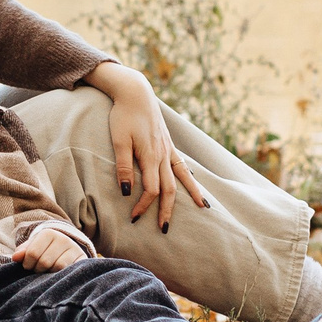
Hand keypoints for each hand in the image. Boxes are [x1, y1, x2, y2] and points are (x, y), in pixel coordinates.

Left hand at [11, 226, 84, 271]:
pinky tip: (58, 275)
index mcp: (48, 233)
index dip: (27, 264)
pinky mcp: (83, 260)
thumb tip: (15, 258)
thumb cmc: (45, 250)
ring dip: (50, 274)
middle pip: (44, 262)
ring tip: (48, 272)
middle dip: (38, 270)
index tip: (28, 266)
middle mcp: (63, 239)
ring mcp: (74, 249)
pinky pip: (69, 272)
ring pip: (57, 267)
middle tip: (39, 270)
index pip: (32, 253)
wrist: (67, 250)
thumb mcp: (33, 247)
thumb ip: (23, 251)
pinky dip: (61, 276)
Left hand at [90, 64, 205, 229]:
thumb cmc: (123, 116)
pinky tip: (193, 182)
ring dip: (191, 194)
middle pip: (170, 188)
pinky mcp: (169, 143)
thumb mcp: (118, 140)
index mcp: (151, 156)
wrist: (135, 92)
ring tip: (203, 208)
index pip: (152, 189)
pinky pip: (183, 164)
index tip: (134, 217)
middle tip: (165, 229)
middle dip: (167, 210)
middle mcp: (164, 154)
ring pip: (182, 176)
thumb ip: (124, 166)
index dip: (144, 205)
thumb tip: (127, 191)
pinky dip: (190, 176)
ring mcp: (168, 149)